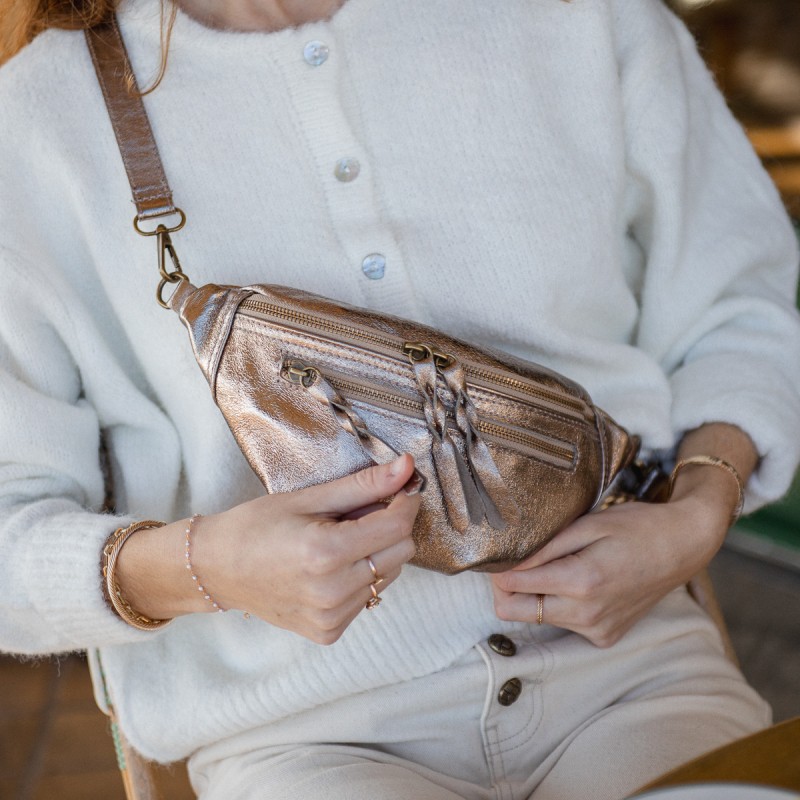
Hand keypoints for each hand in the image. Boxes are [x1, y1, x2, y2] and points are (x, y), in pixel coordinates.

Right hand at [116, 454, 420, 643]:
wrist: (214, 569)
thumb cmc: (255, 527)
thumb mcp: (307, 498)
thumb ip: (362, 485)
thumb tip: (406, 468)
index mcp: (327, 553)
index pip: (398, 526)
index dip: (404, 501)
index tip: (399, 486)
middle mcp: (334, 592)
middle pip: (401, 552)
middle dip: (390, 526)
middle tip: (356, 514)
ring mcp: (332, 617)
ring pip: (388, 575)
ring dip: (376, 553)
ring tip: (337, 541)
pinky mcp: (329, 631)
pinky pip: (368, 598)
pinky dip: (359, 578)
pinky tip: (329, 568)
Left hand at [490, 490, 729, 647]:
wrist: (684, 546)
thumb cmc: (636, 527)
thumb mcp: (587, 525)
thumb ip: (544, 548)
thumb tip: (506, 564)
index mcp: (580, 582)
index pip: (512, 587)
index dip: (497, 570)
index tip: (497, 554)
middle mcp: (587, 615)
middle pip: (515, 612)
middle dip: (505, 588)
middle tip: (513, 563)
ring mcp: (598, 631)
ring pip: (539, 619)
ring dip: (534, 596)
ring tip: (553, 566)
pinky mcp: (606, 637)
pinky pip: (566, 624)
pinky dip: (561, 606)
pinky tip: (579, 582)